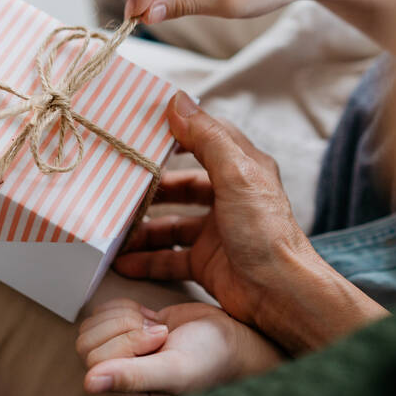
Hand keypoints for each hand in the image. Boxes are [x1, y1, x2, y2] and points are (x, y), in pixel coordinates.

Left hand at [76, 298, 281, 395]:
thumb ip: (133, 377)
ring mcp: (121, 354)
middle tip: (158, 333)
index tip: (161, 341)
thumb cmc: (210, 359)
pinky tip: (151, 317)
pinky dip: (126, 306)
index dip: (127, 342)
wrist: (233, 338)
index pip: (95, 360)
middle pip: (87, 342)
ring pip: (92, 325)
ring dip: (126, 316)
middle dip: (125, 327)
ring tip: (156, 328)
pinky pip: (103, 311)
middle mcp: (119, 379)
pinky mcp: (125, 331)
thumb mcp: (175, 369)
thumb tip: (90, 383)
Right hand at [115, 92, 386, 353]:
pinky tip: (123, 262)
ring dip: (143, 228)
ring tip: (114, 230)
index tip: (142, 131)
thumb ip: (206, 138)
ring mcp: (216, 233)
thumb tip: (177, 100)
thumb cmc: (264, 231)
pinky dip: (147, 260)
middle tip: (118, 187)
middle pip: (182, 186)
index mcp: (241, 169)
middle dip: (151, 188)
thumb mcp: (236, 175)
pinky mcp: (207, 263)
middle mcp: (229, 198)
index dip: (176, 133)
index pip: (205, 141)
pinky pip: (169, 258)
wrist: (281, 295)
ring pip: (170, 224)